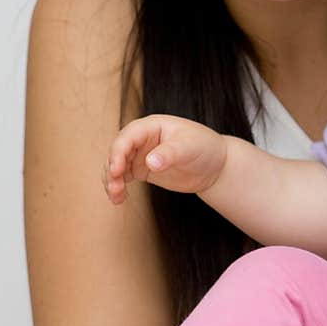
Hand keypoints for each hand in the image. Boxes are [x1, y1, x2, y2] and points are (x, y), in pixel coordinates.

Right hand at [104, 114, 227, 203]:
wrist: (215, 165)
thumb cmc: (205, 147)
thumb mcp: (189, 147)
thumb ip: (169, 153)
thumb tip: (150, 163)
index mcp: (152, 126)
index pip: (128, 136)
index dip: (118, 151)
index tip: (116, 169)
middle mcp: (142, 138)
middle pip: (117, 151)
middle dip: (111, 168)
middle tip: (114, 186)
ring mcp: (140, 154)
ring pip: (116, 165)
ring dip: (111, 180)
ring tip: (116, 196)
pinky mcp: (142, 170)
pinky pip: (123, 177)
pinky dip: (117, 187)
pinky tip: (118, 199)